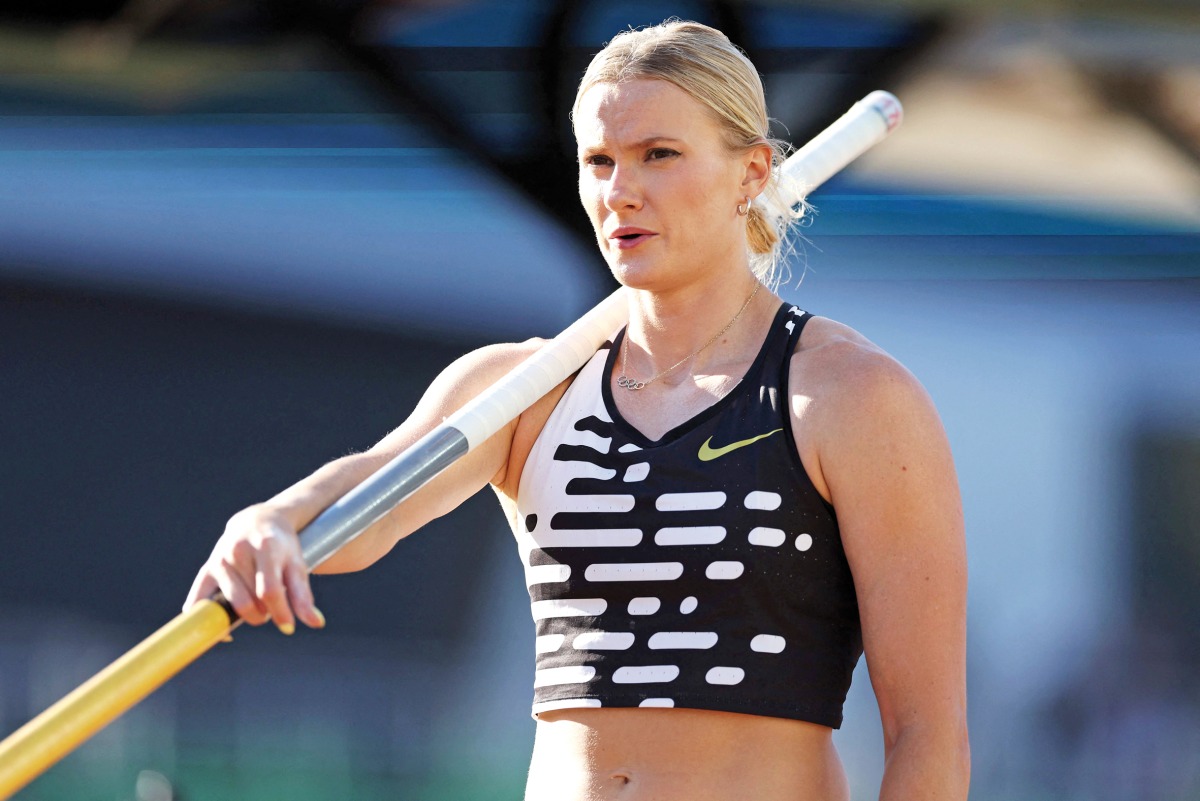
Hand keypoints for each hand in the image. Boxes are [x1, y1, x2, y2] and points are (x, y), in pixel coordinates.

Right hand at [184, 505, 324, 634]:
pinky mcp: (206, 570)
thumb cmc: (282, 546)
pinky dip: (207, 620)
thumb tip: (317, 624)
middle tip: (271, 608)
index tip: (288, 627)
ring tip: (258, 606)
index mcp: (265, 547)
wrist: (258, 521)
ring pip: (228, 603)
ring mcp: (219, 560)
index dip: (279, 612)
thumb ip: (303, 595)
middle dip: (263, 613)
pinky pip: (198, 601)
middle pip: (249, 599)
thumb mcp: (297, 564)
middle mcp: (238, 551)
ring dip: (245, 614)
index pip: (269, 589)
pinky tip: (225, 630)